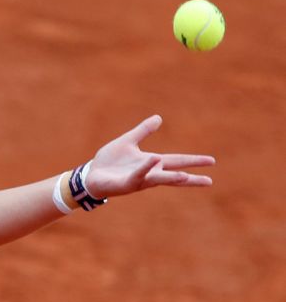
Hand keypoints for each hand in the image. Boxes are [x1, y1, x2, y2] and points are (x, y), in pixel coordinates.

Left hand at [85, 115, 215, 198]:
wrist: (91, 175)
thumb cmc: (109, 162)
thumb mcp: (128, 141)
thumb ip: (143, 131)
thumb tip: (159, 118)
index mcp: (151, 162)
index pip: (176, 161)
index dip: (193, 161)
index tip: (211, 161)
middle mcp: (149, 173)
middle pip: (174, 175)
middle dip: (191, 178)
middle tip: (209, 181)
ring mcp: (139, 179)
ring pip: (159, 179)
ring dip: (173, 178)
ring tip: (187, 177)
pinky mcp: (127, 183)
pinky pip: (139, 174)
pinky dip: (146, 168)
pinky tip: (155, 160)